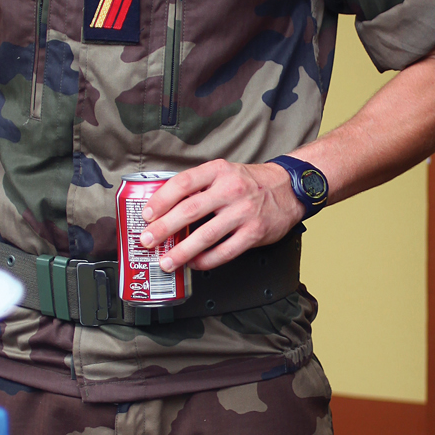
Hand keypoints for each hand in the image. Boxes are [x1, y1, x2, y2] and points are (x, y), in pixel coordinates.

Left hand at [136, 159, 307, 271]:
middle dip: (163, 228)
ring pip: (205, 235)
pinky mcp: (254, 232)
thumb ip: (198, 186)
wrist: (289, 189)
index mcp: (218, 171)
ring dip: (181, 251)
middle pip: (189, 211)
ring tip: (166, 261)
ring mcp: (244, 212)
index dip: (160, 200)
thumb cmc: (250, 182)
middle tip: (147, 241)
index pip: (183, 183)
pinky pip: (225, 251)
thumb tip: (164, 207)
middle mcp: (231, 189)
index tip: (146, 214)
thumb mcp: (224, 173)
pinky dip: (206, 260)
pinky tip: (194, 263)